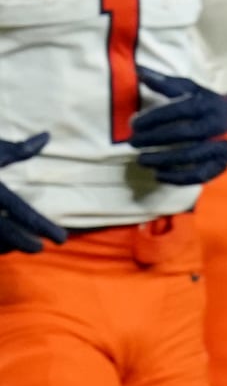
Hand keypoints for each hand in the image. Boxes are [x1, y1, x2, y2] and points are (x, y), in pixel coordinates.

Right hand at [0, 134, 67, 252]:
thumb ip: (18, 150)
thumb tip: (47, 137)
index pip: (22, 211)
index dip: (44, 226)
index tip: (61, 239)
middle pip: (6, 232)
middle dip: (25, 244)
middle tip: (40, 248)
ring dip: (6, 246)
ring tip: (20, 247)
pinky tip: (0, 245)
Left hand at [130, 67, 226, 185]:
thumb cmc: (208, 104)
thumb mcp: (193, 90)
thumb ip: (166, 83)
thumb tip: (139, 72)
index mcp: (210, 104)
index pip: (180, 110)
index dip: (154, 118)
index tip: (134, 124)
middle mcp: (218, 125)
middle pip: (183, 133)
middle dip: (154, 139)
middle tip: (133, 142)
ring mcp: (222, 146)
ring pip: (191, 155)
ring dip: (163, 159)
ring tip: (141, 160)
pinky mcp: (222, 164)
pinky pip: (200, 174)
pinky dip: (178, 177)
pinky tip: (158, 175)